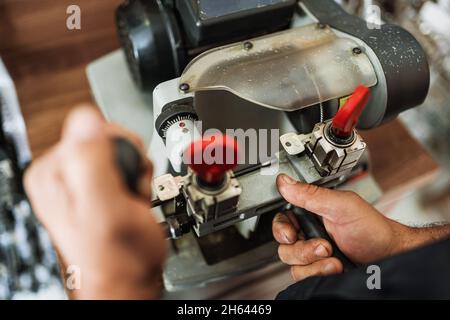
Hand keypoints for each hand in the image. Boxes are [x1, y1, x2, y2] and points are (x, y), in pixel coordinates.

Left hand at [24, 106, 165, 298]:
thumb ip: (92, 162)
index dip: (119, 150)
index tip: (123, 175)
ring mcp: (82, 179)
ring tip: (131, 196)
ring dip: (136, 171)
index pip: (91, 127)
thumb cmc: (119, 255)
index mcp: (53, 173)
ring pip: (121, 149)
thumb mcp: (105, 207)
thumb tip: (87, 119)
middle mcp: (63, 173)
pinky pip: (126, 163)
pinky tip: (133, 198)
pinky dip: (138, 178)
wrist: (130, 277)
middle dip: (130, 160)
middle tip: (129, 188)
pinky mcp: (99, 185)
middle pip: (108, 137)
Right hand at [273, 174, 414, 281]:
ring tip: (333, 257)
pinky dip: (318, 273)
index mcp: (311, 212)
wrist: (389, 256)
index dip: (282, 228)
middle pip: (284, 243)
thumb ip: (311, 194)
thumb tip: (285, 183)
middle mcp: (309, 232)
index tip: (292, 234)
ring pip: (291, 261)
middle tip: (323, 246)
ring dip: (313, 262)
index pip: (282, 218)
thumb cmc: (372, 230)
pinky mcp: (317, 269)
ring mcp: (313, 253)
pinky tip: (334, 267)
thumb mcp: (342, 206)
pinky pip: (301, 275)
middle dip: (303, 248)